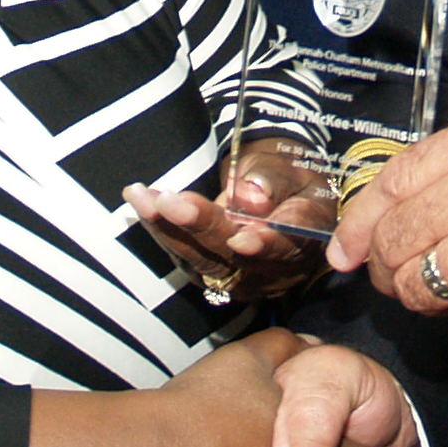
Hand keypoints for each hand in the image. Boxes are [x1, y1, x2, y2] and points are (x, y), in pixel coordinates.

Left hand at [126, 141, 335, 303]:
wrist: (278, 194)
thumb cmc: (288, 178)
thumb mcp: (290, 166)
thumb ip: (273, 180)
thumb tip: (253, 196)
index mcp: (305, 240)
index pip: (287, 246)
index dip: (265, 244)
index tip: (240, 239)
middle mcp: (275, 270)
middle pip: (236, 255)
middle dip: (200, 226)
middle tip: (169, 201)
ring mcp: (243, 280)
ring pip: (203, 259)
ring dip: (168, 228)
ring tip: (142, 196)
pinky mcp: (215, 277)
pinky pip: (185, 258)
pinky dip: (162, 229)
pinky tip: (142, 202)